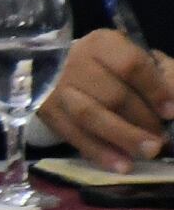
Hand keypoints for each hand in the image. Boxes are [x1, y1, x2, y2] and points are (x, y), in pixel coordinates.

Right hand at [39, 27, 173, 171]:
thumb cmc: (108, 65)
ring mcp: (56, 89)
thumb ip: (161, 75)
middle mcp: (74, 63)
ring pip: (91, 116)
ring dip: (123, 137)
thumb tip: (173, 101)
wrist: (57, 69)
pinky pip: (74, 136)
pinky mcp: (46, 112)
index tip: (170, 111)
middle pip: (112, 95)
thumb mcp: (137, 58)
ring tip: (149, 152)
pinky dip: (99, 153)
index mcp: (101, 44)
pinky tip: (122, 165)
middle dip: (142, 120)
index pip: (130, 65)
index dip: (154, 89)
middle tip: (160, 138)